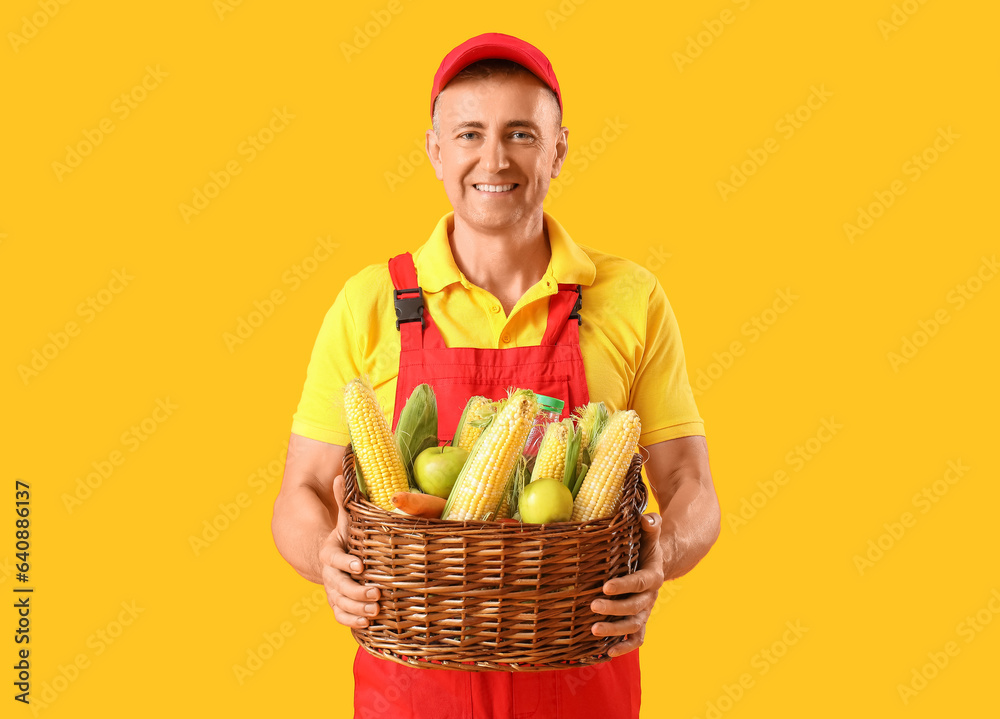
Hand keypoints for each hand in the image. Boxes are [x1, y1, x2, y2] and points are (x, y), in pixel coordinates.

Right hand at [319, 474, 379, 628]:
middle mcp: (330, 573)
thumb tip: (341, 472)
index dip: (346, 563)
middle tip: (377, 593)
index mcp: (330, 552)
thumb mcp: (346, 520)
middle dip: (357, 591)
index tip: (362, 566)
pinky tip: (367, 624)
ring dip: (357, 608)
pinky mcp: (338, 604)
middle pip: (338, 585)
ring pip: (340, 603)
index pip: (334, 558)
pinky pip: (340, 616)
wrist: (331, 559)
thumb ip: (344, 500)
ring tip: (377, 610)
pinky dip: (351, 621)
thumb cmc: (346, 538)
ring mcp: (333, 590)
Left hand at [590, 512, 664, 656]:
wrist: (656, 564)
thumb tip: (646, 518)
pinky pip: (635, 639)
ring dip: (615, 630)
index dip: (624, 586)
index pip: (639, 582)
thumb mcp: (650, 534)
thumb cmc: (646, 546)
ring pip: (633, 626)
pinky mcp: (638, 621)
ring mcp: (644, 611)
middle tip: (593, 606)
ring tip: (594, 630)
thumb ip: (650, 525)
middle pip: (635, 607)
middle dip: (614, 609)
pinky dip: (623, 647)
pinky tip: (606, 652)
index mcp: (653, 575)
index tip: (605, 586)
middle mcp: (650, 597)